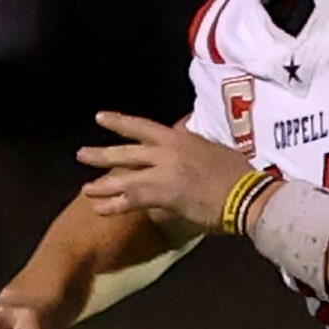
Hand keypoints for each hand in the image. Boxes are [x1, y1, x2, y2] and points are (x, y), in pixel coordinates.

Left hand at [77, 110, 252, 234]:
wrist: (246, 194)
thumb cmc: (237, 175)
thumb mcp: (214, 151)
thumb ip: (194, 149)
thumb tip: (189, 150)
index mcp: (180, 138)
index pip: (143, 126)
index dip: (120, 122)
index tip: (100, 118)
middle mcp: (167, 151)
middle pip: (127, 152)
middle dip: (102, 153)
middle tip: (82, 154)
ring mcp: (164, 172)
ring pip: (124, 176)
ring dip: (103, 184)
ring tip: (86, 189)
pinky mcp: (164, 194)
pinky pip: (132, 199)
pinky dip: (114, 205)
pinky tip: (100, 209)